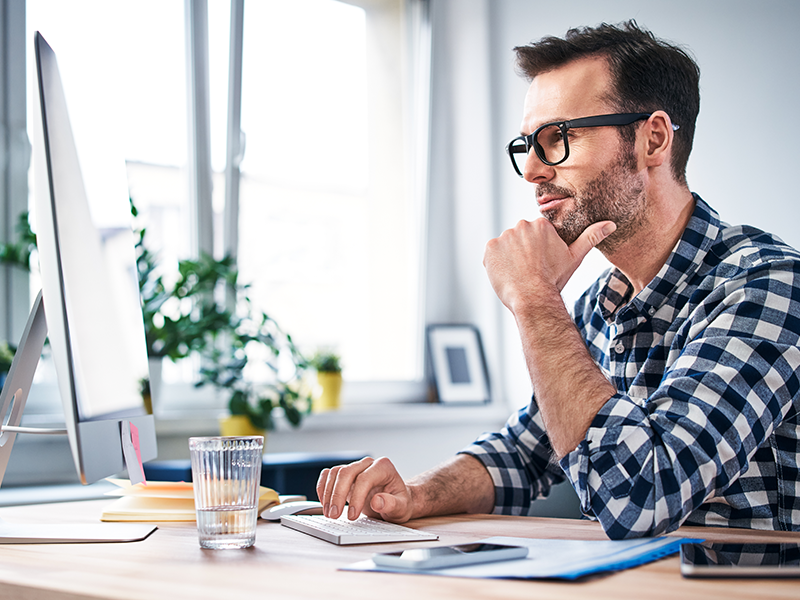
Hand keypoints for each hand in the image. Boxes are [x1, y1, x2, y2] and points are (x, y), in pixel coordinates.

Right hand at [316, 456, 413, 522]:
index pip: (365, 478)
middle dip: (337, 495)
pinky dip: (323, 487)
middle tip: (334, 516)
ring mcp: (356, 468)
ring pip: (336, 473)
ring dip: (329, 493)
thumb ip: (392, 504)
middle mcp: (368, 464)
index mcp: (384, 467)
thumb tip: (377, 501)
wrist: (396, 500)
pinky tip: (324, 502)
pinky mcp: (346, 475)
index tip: (352, 516)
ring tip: (329, 514)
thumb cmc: (400, 503)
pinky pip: (329, 475)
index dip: (356, 497)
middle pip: (346, 472)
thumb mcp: (402, 508)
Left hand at [483, 218, 615, 310]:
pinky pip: (492, 254)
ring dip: (510, 258)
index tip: (541, 263)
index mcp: (541, 224)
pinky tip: (508, 274)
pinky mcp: (490, 248)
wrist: (533, 297)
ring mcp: (504, 236)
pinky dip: (497, 263)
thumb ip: (591, 237)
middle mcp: (521, 225)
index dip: (537, 251)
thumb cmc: (554, 279)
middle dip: (523, 252)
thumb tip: (611, 224)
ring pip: (506, 246)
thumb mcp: (574, 257)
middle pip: (519, 238)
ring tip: (519, 273)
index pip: (535, 234)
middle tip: (530, 270)